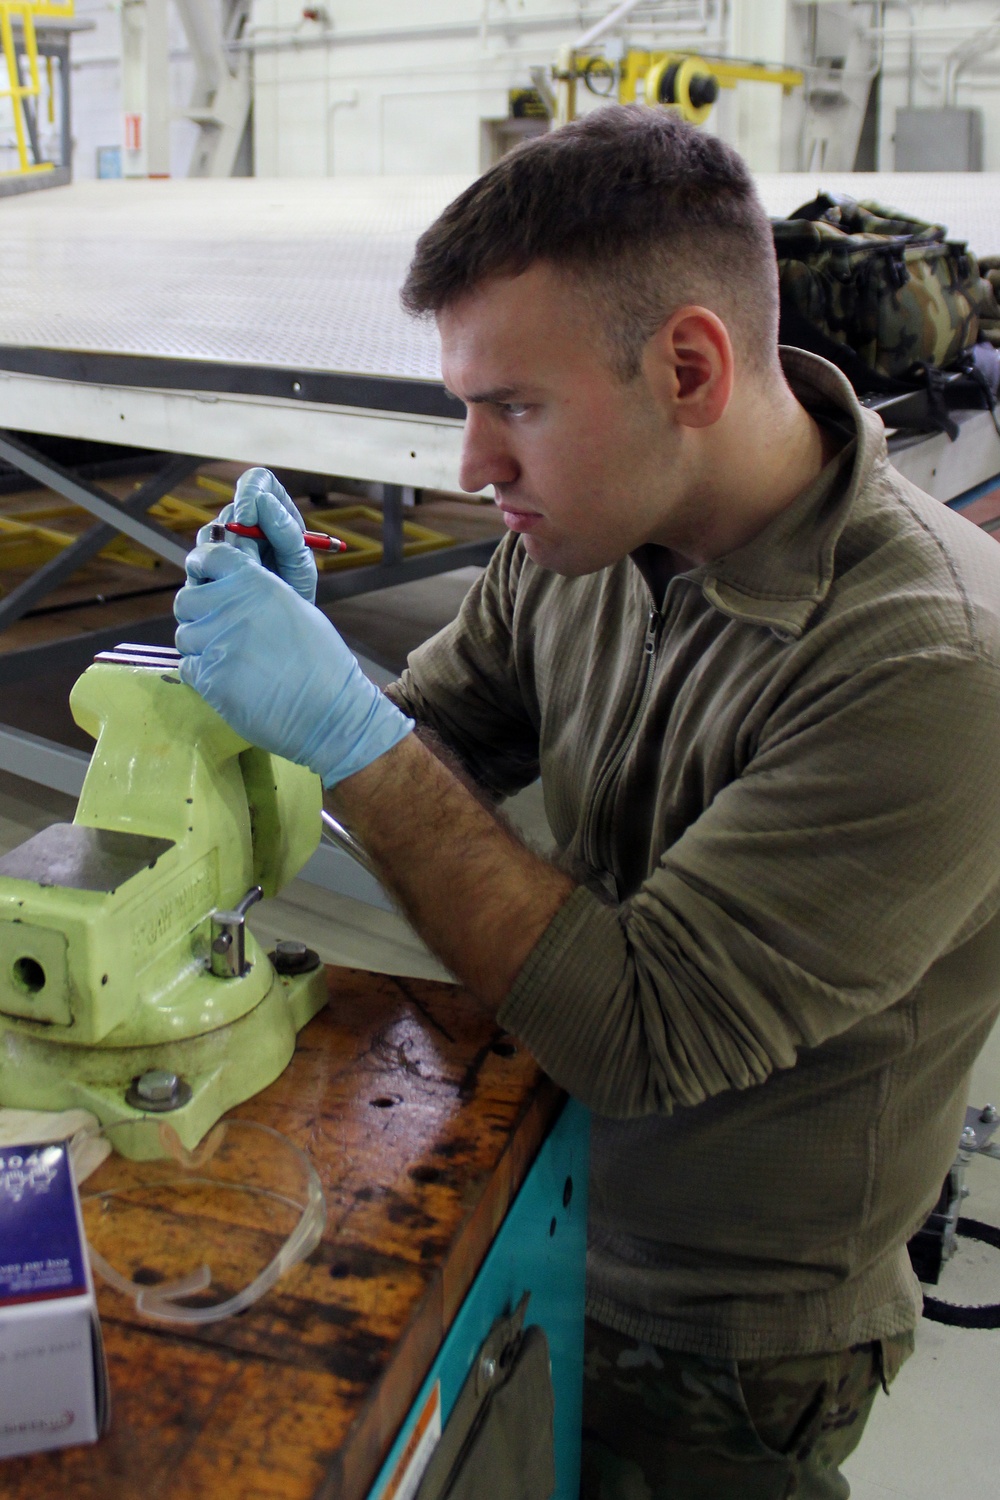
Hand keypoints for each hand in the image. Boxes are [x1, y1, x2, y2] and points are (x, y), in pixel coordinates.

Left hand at [174, 543, 412, 785]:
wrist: (328, 710)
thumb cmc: (321, 661)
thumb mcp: (296, 609)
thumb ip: (258, 594)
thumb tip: (228, 589)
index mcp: (256, 583)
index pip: (209, 557)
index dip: (201, 566)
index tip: (201, 574)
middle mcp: (231, 607)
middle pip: (185, 601)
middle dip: (196, 614)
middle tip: (215, 629)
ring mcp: (216, 643)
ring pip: (185, 637)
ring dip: (200, 646)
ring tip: (228, 660)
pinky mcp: (209, 677)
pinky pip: (189, 668)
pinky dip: (202, 674)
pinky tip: (229, 680)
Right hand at [196, 468, 316, 602]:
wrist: (280, 624)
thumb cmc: (295, 590)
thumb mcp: (300, 563)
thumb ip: (286, 532)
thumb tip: (264, 501)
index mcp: (274, 511)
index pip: (257, 481)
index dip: (248, 493)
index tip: (246, 519)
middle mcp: (246, 521)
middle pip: (229, 511)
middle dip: (238, 537)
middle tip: (252, 562)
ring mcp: (225, 540)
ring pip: (209, 533)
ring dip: (226, 556)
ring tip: (247, 580)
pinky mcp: (207, 561)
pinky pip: (198, 558)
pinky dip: (212, 572)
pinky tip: (229, 588)